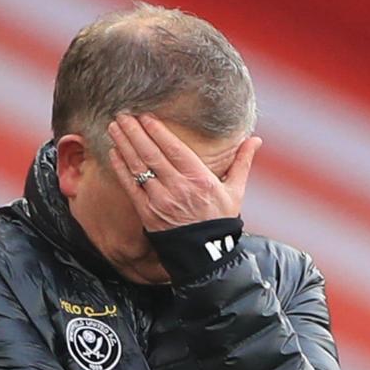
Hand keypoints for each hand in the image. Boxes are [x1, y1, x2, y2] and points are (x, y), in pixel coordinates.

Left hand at [107, 113, 261, 231]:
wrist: (205, 255)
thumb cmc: (220, 220)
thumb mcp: (235, 191)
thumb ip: (242, 162)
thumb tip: (255, 140)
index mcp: (200, 179)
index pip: (174, 149)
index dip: (158, 132)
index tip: (145, 116)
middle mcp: (178, 188)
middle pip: (151, 154)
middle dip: (135, 132)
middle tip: (122, 115)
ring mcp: (160, 201)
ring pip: (138, 167)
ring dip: (124, 145)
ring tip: (114, 127)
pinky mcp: (147, 213)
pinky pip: (130, 186)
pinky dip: (121, 168)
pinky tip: (114, 152)